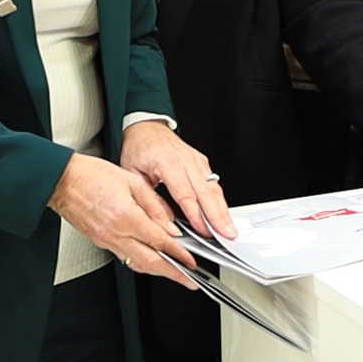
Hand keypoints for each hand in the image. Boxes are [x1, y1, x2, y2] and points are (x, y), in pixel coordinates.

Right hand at [47, 153, 197, 290]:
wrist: (62, 180)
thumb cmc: (92, 175)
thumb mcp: (132, 182)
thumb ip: (155, 206)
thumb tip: (171, 226)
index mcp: (126, 216)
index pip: (160, 241)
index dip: (179, 253)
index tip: (192, 260)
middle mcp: (115, 233)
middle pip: (150, 262)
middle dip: (173, 274)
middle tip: (190, 280)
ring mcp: (106, 240)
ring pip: (137, 264)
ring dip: (158, 272)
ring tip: (175, 275)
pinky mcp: (100, 241)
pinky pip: (125, 257)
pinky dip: (142, 263)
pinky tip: (152, 261)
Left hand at [119, 119, 235, 238]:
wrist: (146, 127)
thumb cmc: (138, 149)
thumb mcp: (133, 175)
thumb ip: (149, 199)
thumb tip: (164, 223)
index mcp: (167, 163)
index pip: (185, 194)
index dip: (196, 215)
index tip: (203, 231)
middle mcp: (186, 161)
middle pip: (206, 193)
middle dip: (218, 216)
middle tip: (227, 234)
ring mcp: (196, 160)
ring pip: (213, 188)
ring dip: (223, 210)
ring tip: (229, 228)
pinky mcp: (201, 162)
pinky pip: (213, 182)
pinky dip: (220, 200)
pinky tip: (223, 213)